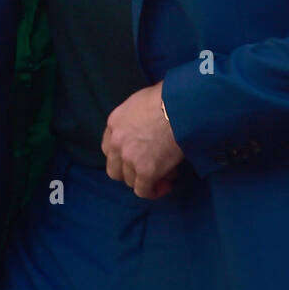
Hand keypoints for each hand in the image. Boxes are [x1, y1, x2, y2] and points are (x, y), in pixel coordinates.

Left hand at [102, 81, 183, 198]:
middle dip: (129, 172)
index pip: (108, 148)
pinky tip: (166, 186)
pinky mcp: (145, 171)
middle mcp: (116, 142)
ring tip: (165, 174)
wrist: (179, 107)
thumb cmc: (167, 98)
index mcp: (114, 123)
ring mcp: (129, 158)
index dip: (122, 156)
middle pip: (114, 168)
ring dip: (145, 180)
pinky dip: (154, 191)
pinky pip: (143, 191)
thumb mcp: (141, 102)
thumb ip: (136, 118)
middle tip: (147, 169)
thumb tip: (149, 126)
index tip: (136, 157)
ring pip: (129, 181)